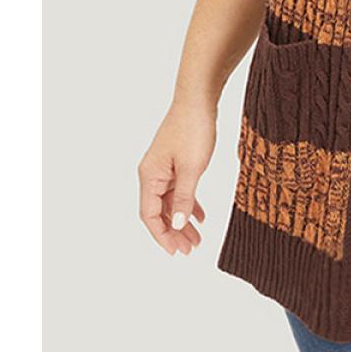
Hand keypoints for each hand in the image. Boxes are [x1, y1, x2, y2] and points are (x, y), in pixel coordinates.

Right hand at [138, 100, 216, 255]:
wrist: (198, 98)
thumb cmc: (193, 128)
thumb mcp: (192, 167)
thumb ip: (185, 197)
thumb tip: (178, 225)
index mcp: (150, 176)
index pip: (150, 216)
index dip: (162, 236)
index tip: (175, 253)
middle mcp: (152, 174)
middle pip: (160, 212)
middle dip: (174, 233)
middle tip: (189, 251)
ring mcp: (164, 167)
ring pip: (171, 202)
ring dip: (183, 220)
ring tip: (197, 239)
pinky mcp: (175, 161)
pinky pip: (179, 189)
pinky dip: (189, 203)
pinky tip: (200, 215)